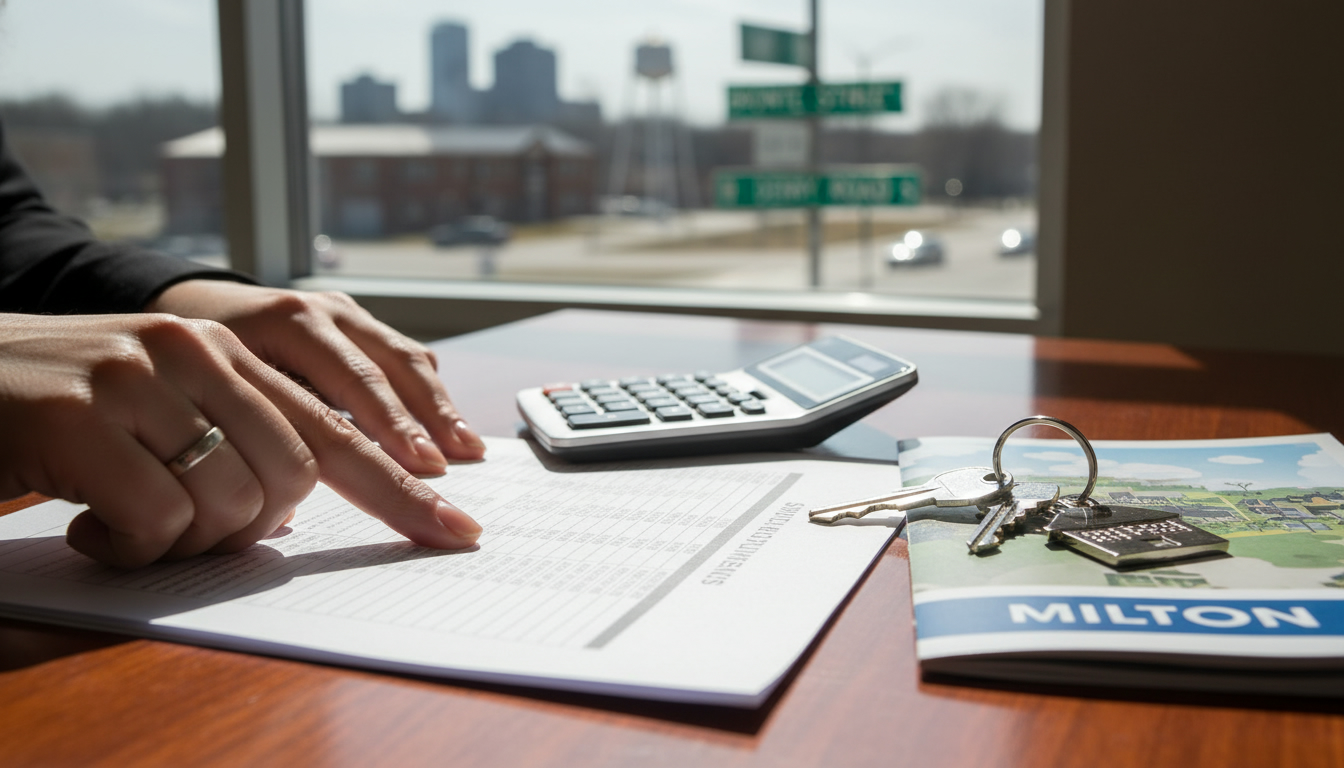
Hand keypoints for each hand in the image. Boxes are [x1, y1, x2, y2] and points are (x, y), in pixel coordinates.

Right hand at [0, 313, 481, 566]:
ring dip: (182, 540)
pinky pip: (157, 524)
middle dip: (253, 528)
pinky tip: (88, 522)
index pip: (341, 430)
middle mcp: (196, 352)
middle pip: (297, 477)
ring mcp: (137, 378)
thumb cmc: (70, 410)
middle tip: (186, 529)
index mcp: (233, 349)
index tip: (455, 530)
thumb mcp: (169, 406)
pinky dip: (128, 547)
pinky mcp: (79, 418)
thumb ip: (242, 434)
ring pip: (231, 505)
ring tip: (124, 517)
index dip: (403, 489)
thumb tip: (294, 507)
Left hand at [146, 281, 484, 474]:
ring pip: (405, 360)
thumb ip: (251, 435)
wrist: (189, 306)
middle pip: (387, 372)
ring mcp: (344, 313)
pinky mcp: (358, 323)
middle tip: (448, 468)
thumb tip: (288, 508)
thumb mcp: (207, 392)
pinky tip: (448, 427)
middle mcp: (321, 312)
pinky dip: (429, 394)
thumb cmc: (190, 366)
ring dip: (438, 409)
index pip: (353, 387)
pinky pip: (403, 356)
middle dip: (423, 424)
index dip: (393, 434)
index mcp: (285, 325)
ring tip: (468, 450)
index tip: (425, 473)